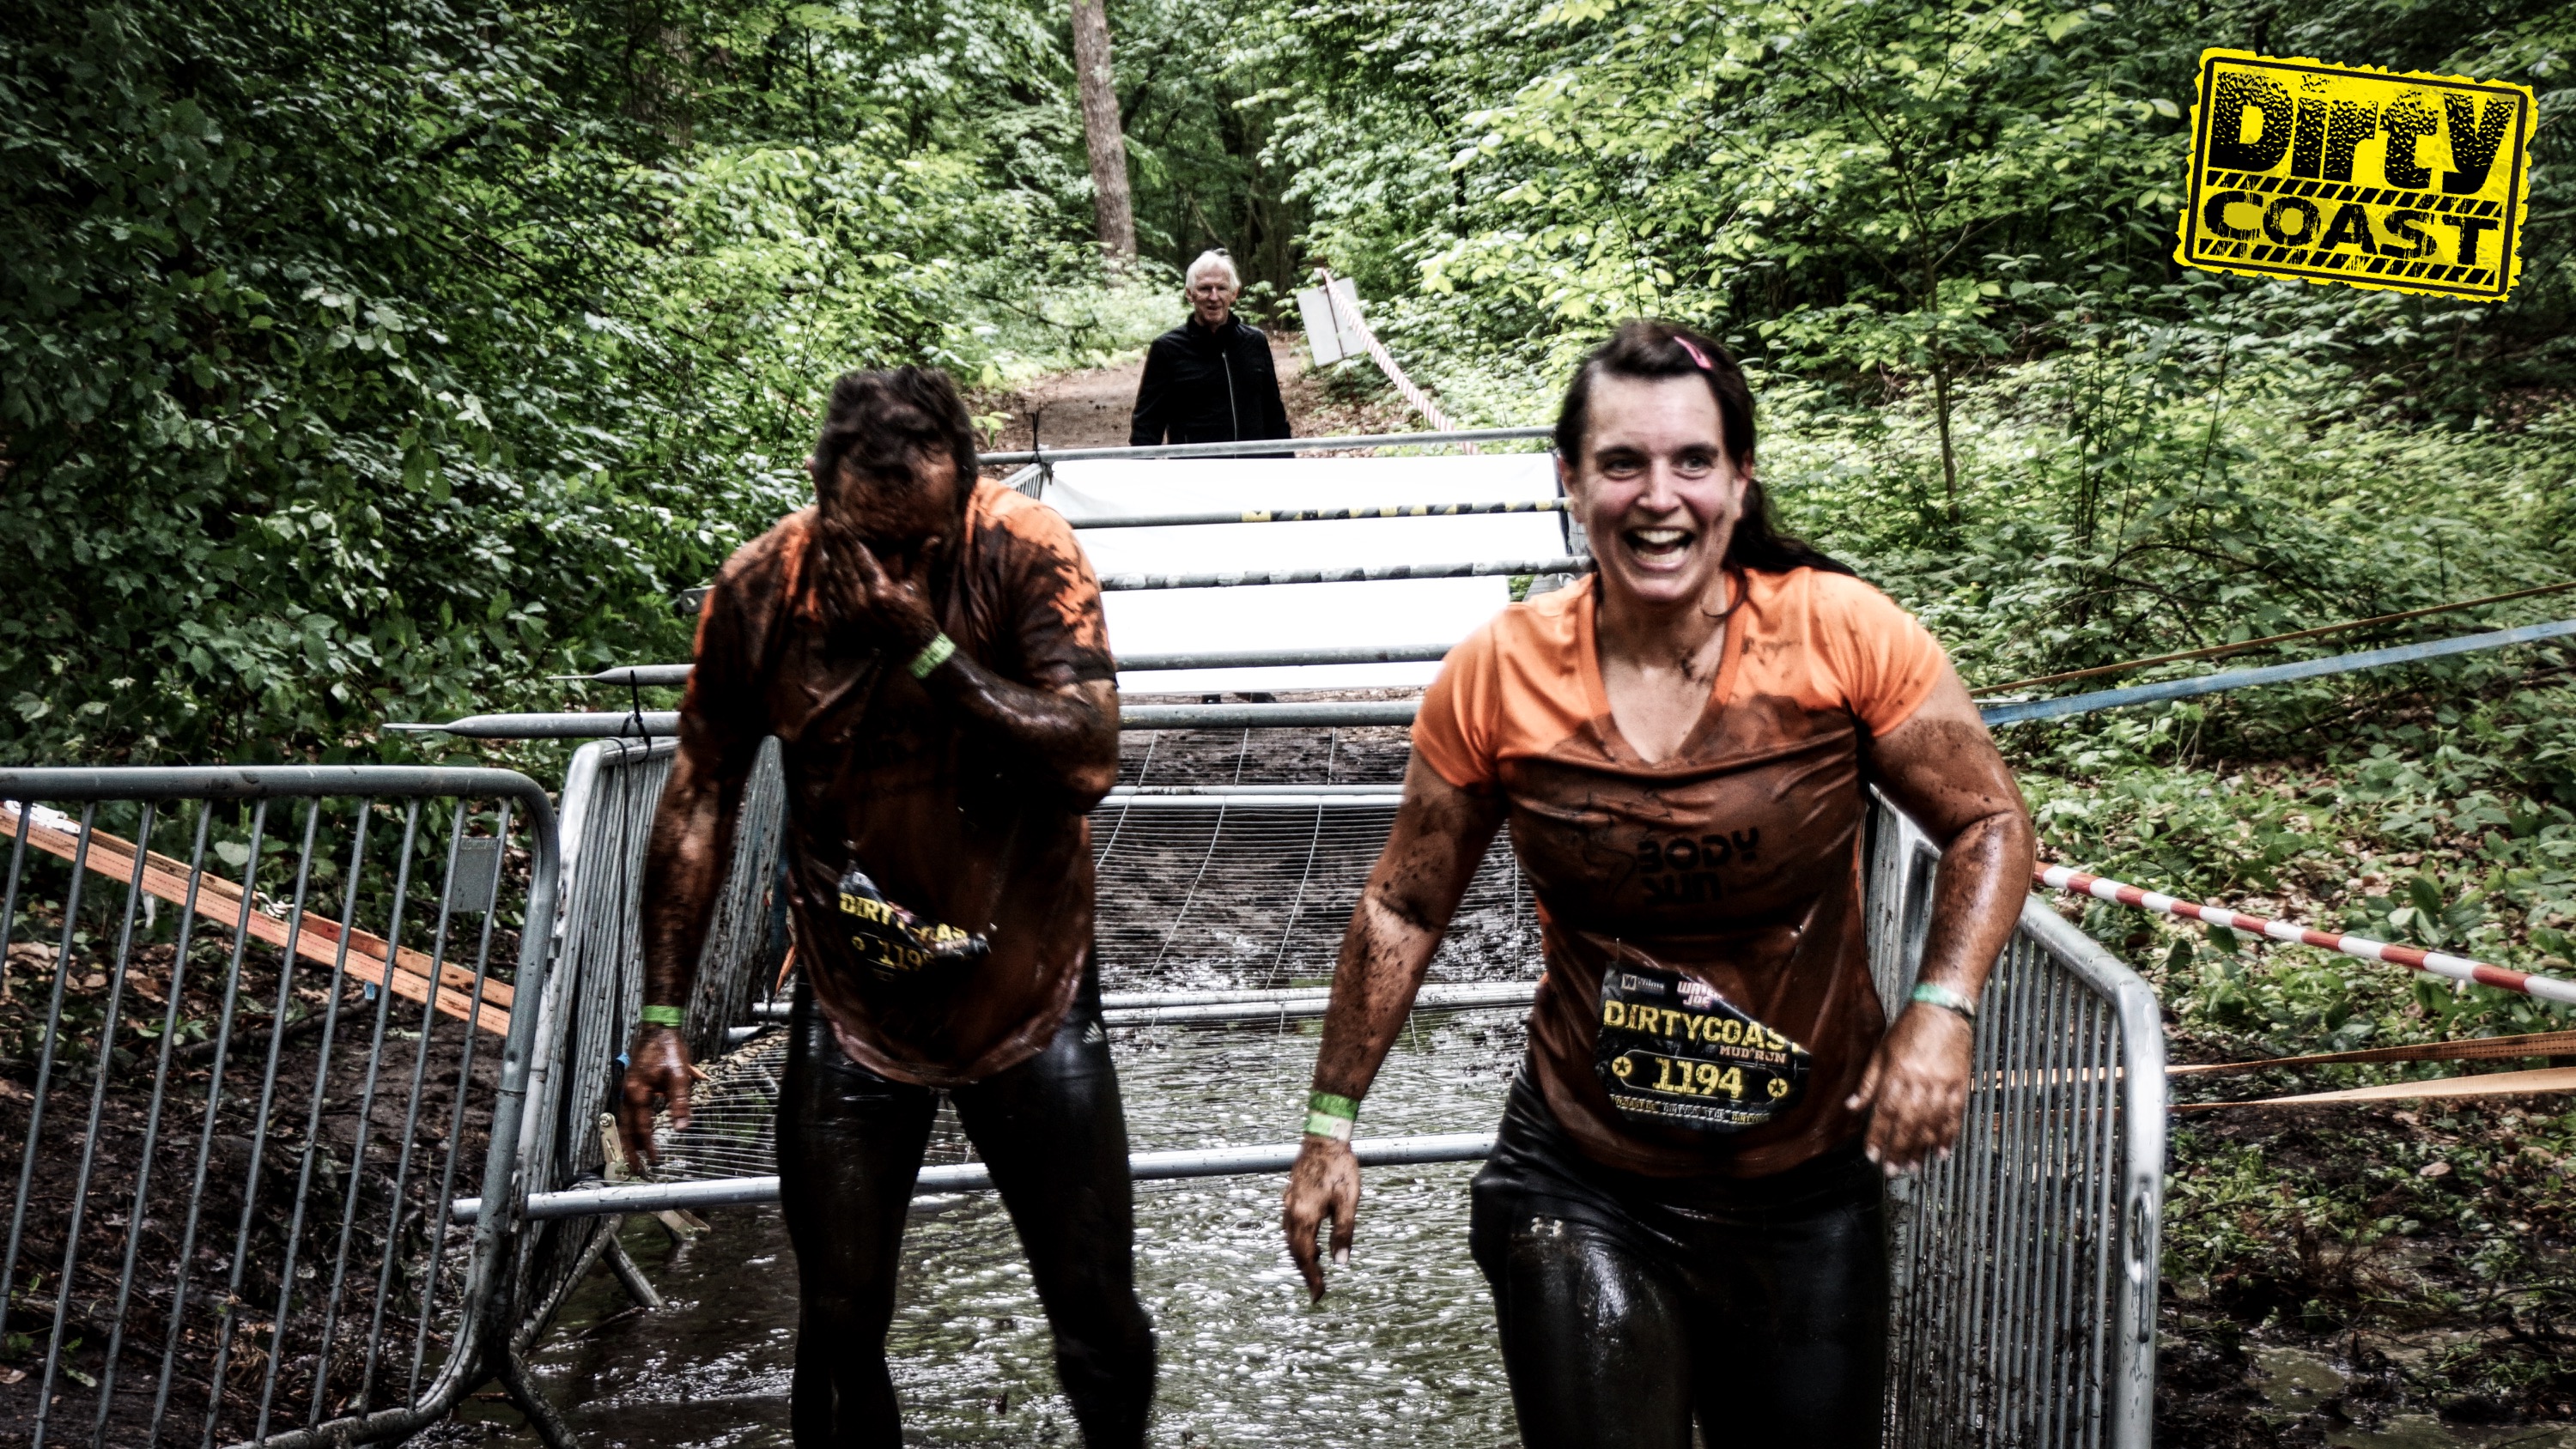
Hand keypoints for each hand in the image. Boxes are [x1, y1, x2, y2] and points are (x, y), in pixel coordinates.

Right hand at [618, 1026, 693, 1168]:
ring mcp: (628, 1089)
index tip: (654, 1160)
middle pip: (627, 1129)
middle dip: (631, 1151)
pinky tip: (639, 1131)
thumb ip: (680, 1103)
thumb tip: (682, 1127)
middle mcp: (629, 1094)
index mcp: (638, 1094)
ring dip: (630, 1140)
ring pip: (625, 1121)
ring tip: (635, 1156)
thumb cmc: (668, 1049)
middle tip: (636, 1169)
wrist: (658, 1028)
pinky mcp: (632, 1085)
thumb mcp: (679, 1076)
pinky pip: (629, 1111)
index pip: (642, 1128)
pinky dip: (632, 1126)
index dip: (648, 1146)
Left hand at [816, 519, 940, 652]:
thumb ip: (922, 561)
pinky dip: (828, 583)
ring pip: (836, 581)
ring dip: (829, 561)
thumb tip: (934, 538)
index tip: (839, 525)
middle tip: (828, 526)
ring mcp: (853, 613)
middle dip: (836, 545)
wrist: (913, 648)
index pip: (861, 558)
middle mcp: (863, 601)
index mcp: (880, 590)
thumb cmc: (919, 616)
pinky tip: (825, 572)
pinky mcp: (849, 622)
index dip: (849, 540)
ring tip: (823, 544)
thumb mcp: (920, 587)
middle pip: (844, 566)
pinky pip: (834, 598)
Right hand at [1281, 1135, 1360, 1301]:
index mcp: (1305, 1217)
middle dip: (1305, 1272)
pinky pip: (1289, 1227)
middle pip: (1294, 1252)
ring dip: (1300, 1258)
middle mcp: (1292, 1213)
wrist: (1324, 1138)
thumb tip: (1341, 1262)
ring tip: (1314, 1270)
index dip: (1313, 1278)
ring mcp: (1288, 1203)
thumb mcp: (1348, 1202)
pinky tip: (1306, 1241)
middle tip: (1316, 1289)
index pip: (1306, 1257)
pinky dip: (1296, 1241)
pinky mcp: (1290, 1196)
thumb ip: (1343, 1233)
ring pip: (1289, 1240)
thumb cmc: (1340, 1168)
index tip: (1319, 1296)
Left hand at [1845, 1002, 1974, 1174]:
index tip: (1873, 1156)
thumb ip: (1867, 1083)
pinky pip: (1954, 1116)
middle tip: (1893, 1171)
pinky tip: (1942, 1152)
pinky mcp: (1960, 1085)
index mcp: (1895, 1075)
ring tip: (1913, 1167)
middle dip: (1898, 1150)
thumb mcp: (1880, 1052)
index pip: (1883, 1113)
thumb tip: (1851, 1107)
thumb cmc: (1908, 1029)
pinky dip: (1949, 1136)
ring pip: (1930, 1125)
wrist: (1942, 1010)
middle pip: (1907, 1125)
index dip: (1878, 1137)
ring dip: (1921, 1149)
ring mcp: (1941, 1086)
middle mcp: (1918, 1083)